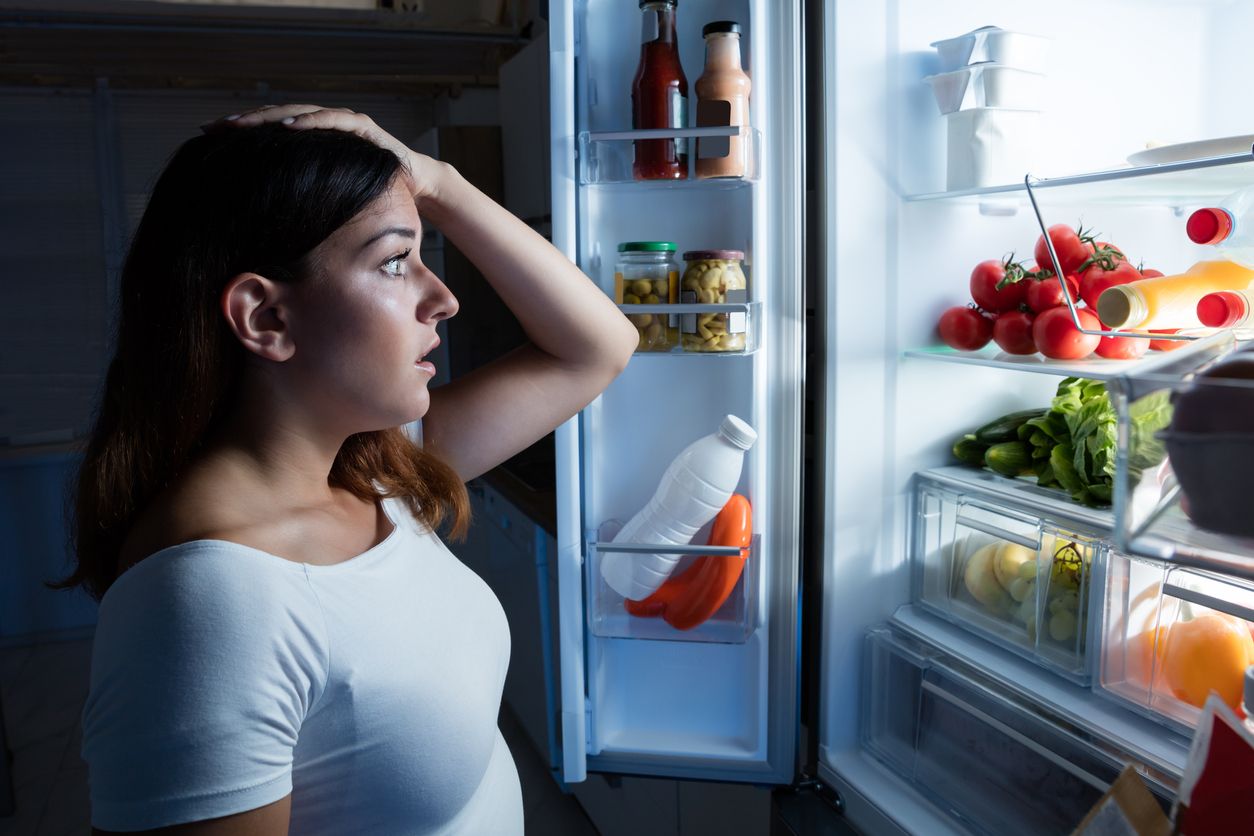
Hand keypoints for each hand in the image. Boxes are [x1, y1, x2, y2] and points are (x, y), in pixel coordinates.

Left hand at [200, 104, 448, 202]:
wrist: (418, 189)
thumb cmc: (372, 198)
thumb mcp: (330, 201)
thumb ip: (304, 203)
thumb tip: (264, 230)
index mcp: (313, 143)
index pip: (269, 133)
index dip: (240, 135)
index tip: (206, 140)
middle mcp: (325, 127)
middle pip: (277, 118)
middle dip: (245, 122)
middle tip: (213, 128)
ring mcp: (345, 124)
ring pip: (300, 113)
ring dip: (270, 118)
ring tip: (242, 124)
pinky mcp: (365, 129)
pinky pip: (334, 121)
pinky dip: (311, 122)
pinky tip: (289, 127)